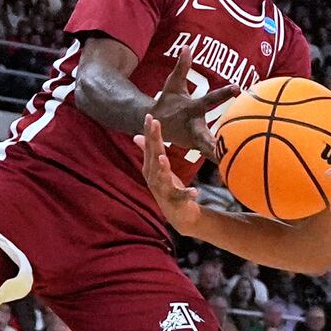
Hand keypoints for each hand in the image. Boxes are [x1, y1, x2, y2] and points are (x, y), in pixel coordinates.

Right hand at [134, 115, 202, 232]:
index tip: (149, 115)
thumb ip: (148, 152)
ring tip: (163, 158)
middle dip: (153, 140)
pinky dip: (187, 194)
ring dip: (162, 168)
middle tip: (154, 124)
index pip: (150, 147)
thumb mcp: (158, 168)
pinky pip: (181, 196)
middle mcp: (153, 178)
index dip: (149, 131)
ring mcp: (163, 190)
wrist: (178, 214)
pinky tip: (194, 191)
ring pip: (161, 177)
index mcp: (150, 168)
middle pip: (153, 156)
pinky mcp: (176, 201)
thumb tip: (136, 136)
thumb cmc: (168, 187)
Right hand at [151, 48, 234, 159]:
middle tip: (231, 146)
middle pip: (207, 135)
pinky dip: (222, 161)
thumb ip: (181, 66)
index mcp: (190, 110)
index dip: (223, 93)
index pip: (210, 99)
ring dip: (221, 157)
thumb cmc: (167, 101)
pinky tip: (238, 170)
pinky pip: (212, 155)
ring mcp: (194, 140)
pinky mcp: (197, 148)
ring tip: (236, 165)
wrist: (153, 125)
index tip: (237, 87)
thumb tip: (187, 46)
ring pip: (210, 150)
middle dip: (216, 142)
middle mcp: (193, 127)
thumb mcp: (172, 84)